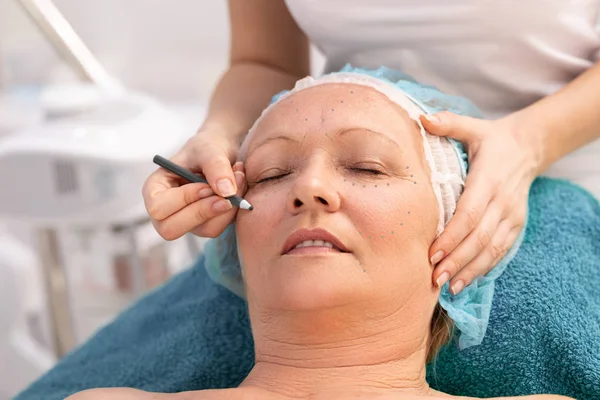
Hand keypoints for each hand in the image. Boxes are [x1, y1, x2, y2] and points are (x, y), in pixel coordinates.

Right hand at [143, 130, 246, 239]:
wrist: (221, 153)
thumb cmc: (206, 148)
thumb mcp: (209, 149)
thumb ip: (216, 167)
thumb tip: (226, 192)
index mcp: (155, 189)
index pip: (158, 208)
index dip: (184, 199)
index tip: (206, 185)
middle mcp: (167, 210)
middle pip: (171, 230)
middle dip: (204, 211)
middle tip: (227, 193)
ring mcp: (186, 221)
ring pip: (204, 230)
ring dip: (227, 208)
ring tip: (238, 178)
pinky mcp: (206, 225)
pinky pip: (220, 227)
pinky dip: (234, 209)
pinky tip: (238, 189)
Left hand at [420, 112, 539, 293]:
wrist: (528, 147)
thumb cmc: (490, 140)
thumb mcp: (472, 127)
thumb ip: (448, 123)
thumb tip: (422, 118)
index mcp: (489, 179)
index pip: (470, 214)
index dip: (451, 236)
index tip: (432, 253)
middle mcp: (503, 201)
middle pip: (479, 237)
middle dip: (456, 260)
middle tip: (434, 278)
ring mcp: (512, 215)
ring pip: (492, 249)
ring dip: (469, 270)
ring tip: (448, 286)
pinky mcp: (516, 225)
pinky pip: (501, 251)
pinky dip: (484, 268)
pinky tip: (466, 281)